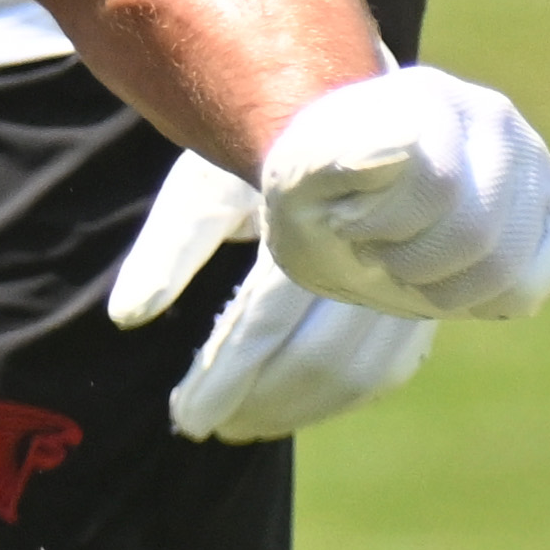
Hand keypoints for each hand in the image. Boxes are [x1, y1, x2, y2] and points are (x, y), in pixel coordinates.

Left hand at [105, 146, 440, 440]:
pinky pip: (390, 365)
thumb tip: (126, 317)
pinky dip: (341, 396)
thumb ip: (169, 246)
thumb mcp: (205, 183)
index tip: (186, 416)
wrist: (350, 121)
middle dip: (259, 402)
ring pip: (361, 373)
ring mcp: (409, 274)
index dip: (224, 379)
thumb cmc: (264, 150)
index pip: (263, 325)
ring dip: (298, 409)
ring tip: (239, 426)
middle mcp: (371, 253)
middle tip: (205, 428)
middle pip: (318, 358)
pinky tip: (295, 405)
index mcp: (312, 223)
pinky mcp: (422, 293)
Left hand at [255, 66, 549, 320]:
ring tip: (407, 264)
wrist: (352, 190)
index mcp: (428, 96)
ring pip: (508, 267)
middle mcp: (494, 119)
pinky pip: (529, 286)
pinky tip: (445, 278)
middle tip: (376, 252)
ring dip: (443, 289)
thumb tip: (402, 151)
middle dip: (414, 265)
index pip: (435, 185)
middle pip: (477, 232)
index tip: (346, 225)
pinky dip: (480, 301)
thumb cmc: (320, 188)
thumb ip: (331, 163)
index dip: (383, 228)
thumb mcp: (295, 178)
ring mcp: (534, 164)